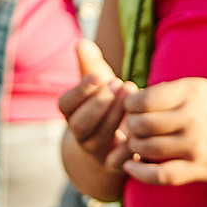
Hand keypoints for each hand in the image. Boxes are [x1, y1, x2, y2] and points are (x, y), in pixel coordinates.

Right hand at [60, 39, 134, 175]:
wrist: (113, 143)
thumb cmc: (106, 105)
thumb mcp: (98, 85)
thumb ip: (90, 64)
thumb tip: (81, 42)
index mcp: (71, 114)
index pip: (65, 105)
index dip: (79, 91)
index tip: (97, 76)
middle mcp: (80, 134)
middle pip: (80, 124)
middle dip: (98, 103)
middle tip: (118, 83)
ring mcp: (96, 151)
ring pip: (99, 138)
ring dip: (114, 117)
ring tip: (132, 95)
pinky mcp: (114, 165)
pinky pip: (117, 161)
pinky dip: (128, 145)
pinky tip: (141, 124)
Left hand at [122, 79, 206, 185]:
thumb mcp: (205, 90)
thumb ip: (172, 93)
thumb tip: (133, 101)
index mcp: (192, 91)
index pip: (143, 99)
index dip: (130, 107)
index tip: (132, 111)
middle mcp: (192, 115)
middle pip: (141, 124)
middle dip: (130, 129)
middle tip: (132, 132)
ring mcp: (196, 144)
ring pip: (146, 148)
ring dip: (135, 148)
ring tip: (137, 146)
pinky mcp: (201, 168)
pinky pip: (160, 174)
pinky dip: (140, 172)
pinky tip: (131, 168)